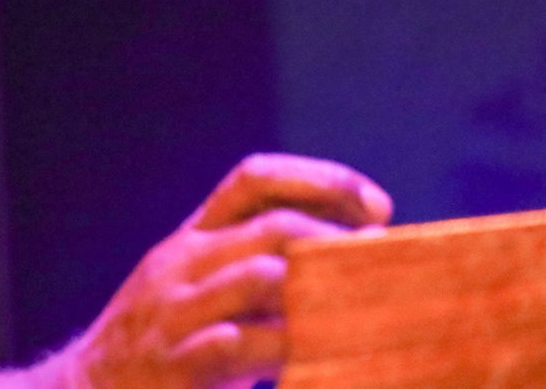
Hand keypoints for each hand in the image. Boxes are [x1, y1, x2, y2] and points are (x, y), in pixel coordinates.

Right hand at [48, 153, 391, 388]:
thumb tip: (343, 261)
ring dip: (325, 290)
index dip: (320, 179)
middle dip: (337, 239)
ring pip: (263, 276)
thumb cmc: (159, 349)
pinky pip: (241, 344)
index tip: (378, 206)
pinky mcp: (178, 365)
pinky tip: (323, 360)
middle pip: (272, 225)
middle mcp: (181, 264)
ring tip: (368, 308)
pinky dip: (289, 347)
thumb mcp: (192, 291)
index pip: (252, 179)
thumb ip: (249, 270)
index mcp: (189, 240)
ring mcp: (176, 313)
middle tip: (386, 262)